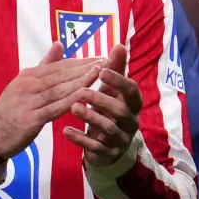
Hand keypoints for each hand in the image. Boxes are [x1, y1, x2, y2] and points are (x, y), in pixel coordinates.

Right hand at [0, 44, 104, 159]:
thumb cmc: (11, 109)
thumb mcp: (25, 84)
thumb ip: (45, 65)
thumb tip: (59, 44)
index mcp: (29, 75)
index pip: (60, 65)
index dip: (82, 61)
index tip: (102, 56)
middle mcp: (29, 85)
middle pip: (63, 74)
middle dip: (86, 67)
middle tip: (108, 61)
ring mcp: (29, 101)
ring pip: (60, 89)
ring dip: (82, 80)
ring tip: (101, 72)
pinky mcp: (31, 118)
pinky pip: (55, 108)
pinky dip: (71, 100)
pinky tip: (86, 95)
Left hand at [63, 44, 141, 165]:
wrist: (107, 144)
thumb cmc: (108, 109)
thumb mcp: (112, 90)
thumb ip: (115, 69)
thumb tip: (119, 45)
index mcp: (133, 104)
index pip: (132, 91)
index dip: (119, 81)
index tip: (101, 70)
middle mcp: (131, 122)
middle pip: (121, 111)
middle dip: (102, 100)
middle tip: (81, 92)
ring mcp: (121, 139)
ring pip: (109, 129)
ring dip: (90, 118)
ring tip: (72, 108)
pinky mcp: (108, 153)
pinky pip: (95, 147)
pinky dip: (80, 139)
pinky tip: (66, 131)